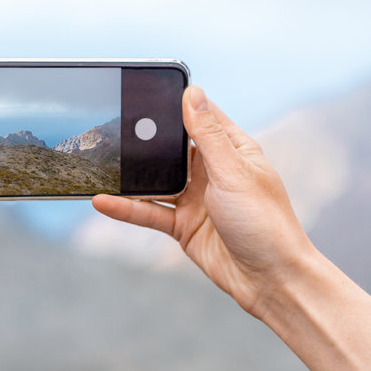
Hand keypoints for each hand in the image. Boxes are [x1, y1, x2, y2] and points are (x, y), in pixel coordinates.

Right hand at [93, 86, 315, 317]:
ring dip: (131, 176)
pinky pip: (149, 212)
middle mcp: (213, 172)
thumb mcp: (233, 172)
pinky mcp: (183, 226)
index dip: (176, 104)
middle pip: (172, 149)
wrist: (270, 280)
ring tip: (100, 164)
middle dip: (145, 140)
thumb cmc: (264, 223)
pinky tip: (104, 201)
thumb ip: (208, 135)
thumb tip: (193, 93)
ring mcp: (196, 199)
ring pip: (155, 181)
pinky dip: (126, 208)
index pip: (201, 118)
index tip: (145, 90)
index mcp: (233, 151)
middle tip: (111, 127)